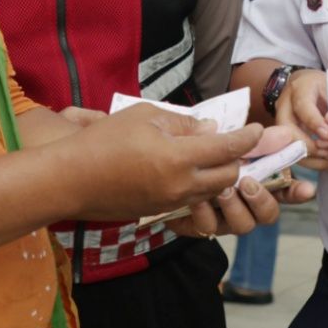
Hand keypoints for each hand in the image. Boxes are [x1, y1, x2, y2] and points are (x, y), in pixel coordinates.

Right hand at [65, 104, 261, 221]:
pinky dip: (200, 186)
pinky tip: (192, 171)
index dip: (247, 138)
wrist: (70, 180)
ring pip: (212, 192)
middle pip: (228, 177)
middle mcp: (181, 186)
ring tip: (216, 157)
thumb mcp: (144, 116)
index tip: (258, 129)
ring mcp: (170, 203)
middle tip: (236, 143)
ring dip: (220, 175)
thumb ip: (183, 122)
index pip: (228, 149)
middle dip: (237, 160)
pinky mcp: (159, 212)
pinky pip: (192, 200)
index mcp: (179, 158)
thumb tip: (209, 128)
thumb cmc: (103, 141)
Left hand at [167, 125, 317, 237]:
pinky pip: (208, 228)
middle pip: (268, 214)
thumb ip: (253, 141)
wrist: (151, 165)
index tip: (306, 189)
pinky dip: (205, 214)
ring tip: (223, 190)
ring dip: (235, 208)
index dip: (296, 192)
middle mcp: (242, 202)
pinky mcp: (197, 225)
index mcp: (253, 180)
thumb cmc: (193, 149)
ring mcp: (221, 216)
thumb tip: (286, 134)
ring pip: (242, 225)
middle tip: (247, 182)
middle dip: (262, 200)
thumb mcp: (223, 140)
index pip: (283, 189)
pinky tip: (197, 199)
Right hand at [276, 68, 327, 171]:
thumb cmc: (322, 87)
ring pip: (289, 146)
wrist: (304, 85)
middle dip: (310, 146)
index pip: (302, 107)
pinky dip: (313, 162)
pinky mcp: (284, 137)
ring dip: (312, 158)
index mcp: (299, 89)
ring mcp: (281, 123)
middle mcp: (285, 106)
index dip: (314, 122)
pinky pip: (294, 154)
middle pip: (289, 131)